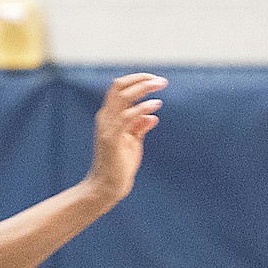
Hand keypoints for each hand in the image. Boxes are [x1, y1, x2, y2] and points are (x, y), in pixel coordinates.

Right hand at [85, 73, 167, 209]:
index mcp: (108, 117)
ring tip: (161, 86)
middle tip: (161, 81)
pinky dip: (142, 108)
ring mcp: (107, 127)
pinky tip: (155, 106)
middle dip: (141, 78)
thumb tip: (151, 116)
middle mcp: (105, 118)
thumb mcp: (132, 143)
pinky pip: (128, 116)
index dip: (137, 80)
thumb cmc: (118, 167)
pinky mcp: (112, 138)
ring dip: (144, 87)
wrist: (107, 188)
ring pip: (124, 96)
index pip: (119, 89)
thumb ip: (139, 127)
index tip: (155, 81)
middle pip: (119, 86)